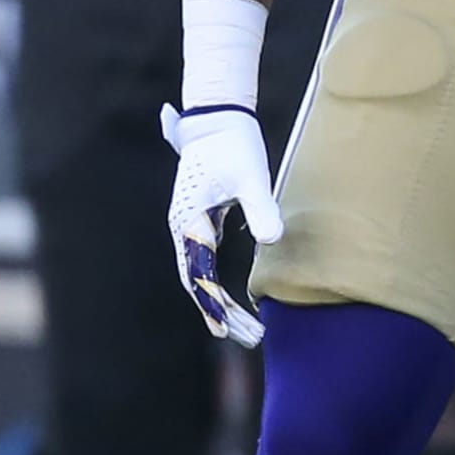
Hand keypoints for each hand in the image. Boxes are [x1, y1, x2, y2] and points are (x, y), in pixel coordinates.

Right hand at [162, 102, 281, 348]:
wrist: (218, 116)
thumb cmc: (235, 145)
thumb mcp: (252, 177)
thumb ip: (260, 208)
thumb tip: (272, 240)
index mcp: (188, 222)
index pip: (198, 276)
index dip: (213, 306)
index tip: (227, 332)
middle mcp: (183, 228)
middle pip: (197, 282)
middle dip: (221, 313)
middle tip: (251, 339)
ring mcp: (188, 225)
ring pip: (200, 275)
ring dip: (220, 303)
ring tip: (248, 329)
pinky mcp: (199, 220)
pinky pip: (206, 262)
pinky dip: (219, 285)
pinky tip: (238, 301)